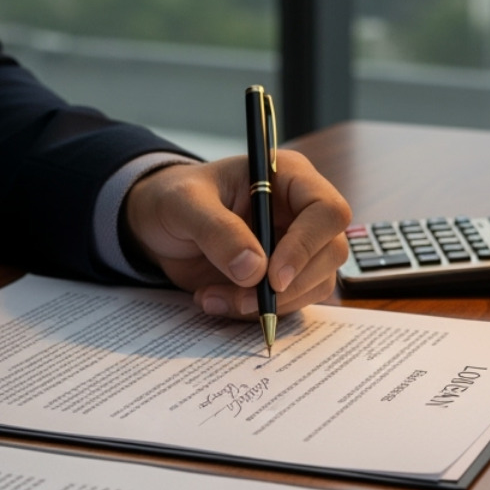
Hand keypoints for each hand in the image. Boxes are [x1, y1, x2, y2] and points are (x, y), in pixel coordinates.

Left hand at [123, 150, 351, 316]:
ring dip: (269, 304)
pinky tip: (218, 301)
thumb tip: (254, 269)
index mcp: (288, 177)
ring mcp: (297, 247)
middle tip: (240, 298)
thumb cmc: (174, 199)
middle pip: (330, 253)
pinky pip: (291, 303)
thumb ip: (216, 230)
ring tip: (213, 297)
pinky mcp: (285, 277)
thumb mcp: (184, 204)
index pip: (326, 211)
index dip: (306, 246)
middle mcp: (301, 212)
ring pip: (315, 285)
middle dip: (288, 286)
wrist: (159, 225)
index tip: (272, 277)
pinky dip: (256, 312)